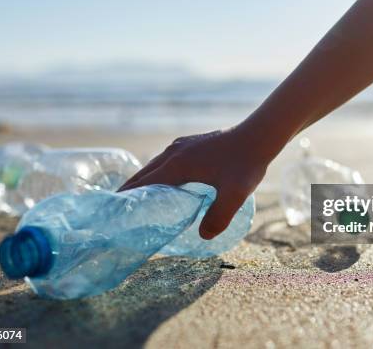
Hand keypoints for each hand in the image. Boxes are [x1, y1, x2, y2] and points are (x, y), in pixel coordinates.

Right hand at [118, 126, 270, 238]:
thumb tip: (203, 236)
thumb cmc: (246, 164)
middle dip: (130, 192)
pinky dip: (157, 174)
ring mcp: (181, 145)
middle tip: (119, 213)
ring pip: (154, 166)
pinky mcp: (190, 144)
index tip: (114, 213)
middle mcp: (173, 152)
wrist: (259, 136)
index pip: (143, 184)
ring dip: (143, 182)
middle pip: (143, 174)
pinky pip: (165, 161)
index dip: (127, 198)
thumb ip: (219, 216)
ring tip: (137, 202)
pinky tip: (165, 186)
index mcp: (177, 164)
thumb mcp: (236, 193)